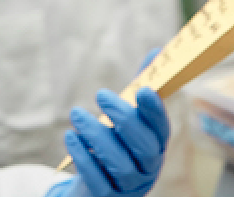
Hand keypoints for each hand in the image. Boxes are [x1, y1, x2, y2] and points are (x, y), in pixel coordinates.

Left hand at [46, 88, 169, 196]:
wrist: (97, 184)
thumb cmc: (116, 140)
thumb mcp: (127, 114)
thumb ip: (140, 84)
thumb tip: (157, 51)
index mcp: (156, 144)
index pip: (162, 127)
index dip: (155, 110)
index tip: (143, 89)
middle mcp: (148, 167)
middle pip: (144, 146)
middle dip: (123, 118)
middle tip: (100, 94)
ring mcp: (130, 186)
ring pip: (120, 164)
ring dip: (97, 135)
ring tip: (77, 115)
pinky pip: (98, 180)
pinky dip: (83, 157)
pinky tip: (71, 138)